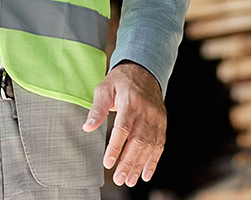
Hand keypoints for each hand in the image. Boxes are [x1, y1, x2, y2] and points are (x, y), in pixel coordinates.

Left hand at [85, 61, 165, 186]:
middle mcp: (146, 112)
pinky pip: (159, 145)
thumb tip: (87, 127)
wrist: (145, 70)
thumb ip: (97, 109)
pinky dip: (153, 161)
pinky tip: (146, 174)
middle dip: (128, 162)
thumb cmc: (121, 81)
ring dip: (140, 165)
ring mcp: (156, 119)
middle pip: (138, 141)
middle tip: (119, 178)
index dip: (116, 147)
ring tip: (130, 180)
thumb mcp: (105, 88)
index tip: (107, 162)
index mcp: (131, 102)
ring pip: (149, 146)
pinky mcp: (162, 124)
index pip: (123, 128)